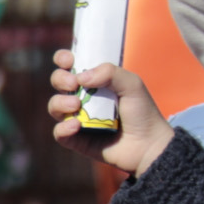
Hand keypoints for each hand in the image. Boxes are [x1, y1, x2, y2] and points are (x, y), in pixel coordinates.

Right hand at [49, 53, 171, 174]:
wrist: (148, 144)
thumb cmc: (142, 112)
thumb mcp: (132, 84)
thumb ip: (110, 72)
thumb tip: (80, 78)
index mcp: (95, 81)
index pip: (71, 65)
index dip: (63, 59)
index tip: (68, 60)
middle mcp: (83, 98)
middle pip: (58, 82)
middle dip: (60, 79)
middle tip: (73, 84)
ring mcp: (77, 118)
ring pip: (54, 106)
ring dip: (60, 103)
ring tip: (76, 106)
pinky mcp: (76, 139)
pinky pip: (59, 133)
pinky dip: (63, 128)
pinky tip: (76, 126)